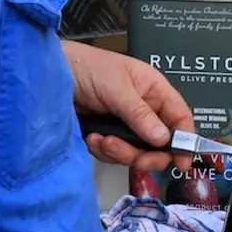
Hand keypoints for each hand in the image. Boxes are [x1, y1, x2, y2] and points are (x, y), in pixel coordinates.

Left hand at [63, 41, 193, 170]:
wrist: (47, 75)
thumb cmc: (87, 68)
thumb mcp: (117, 89)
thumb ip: (140, 115)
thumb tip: (163, 139)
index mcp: (154, 91)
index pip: (179, 117)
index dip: (185, 140)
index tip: (182, 162)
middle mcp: (144, 110)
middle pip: (160, 144)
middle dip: (146, 154)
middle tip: (135, 159)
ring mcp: (125, 125)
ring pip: (137, 153)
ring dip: (120, 152)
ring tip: (101, 140)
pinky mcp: (107, 136)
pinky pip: (115, 154)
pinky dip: (104, 151)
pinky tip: (91, 138)